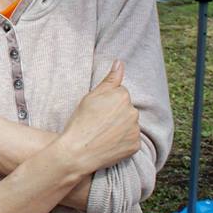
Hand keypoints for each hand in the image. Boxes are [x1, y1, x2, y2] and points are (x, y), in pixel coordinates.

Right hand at [57, 61, 140, 176]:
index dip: (107, 102)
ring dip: (120, 127)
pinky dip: (122, 141)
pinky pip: (130, 139)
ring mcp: (135, 130)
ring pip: (129, 124)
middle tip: (98, 122)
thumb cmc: (81, 121)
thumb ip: (110, 79)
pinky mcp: (135, 145)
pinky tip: (108, 143)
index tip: (97, 111)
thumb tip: (120, 62)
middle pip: (126, 109)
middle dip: (116, 113)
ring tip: (102, 133)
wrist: (78, 151)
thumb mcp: (92, 96)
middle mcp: (133, 112)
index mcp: (122, 96)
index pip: (120, 94)